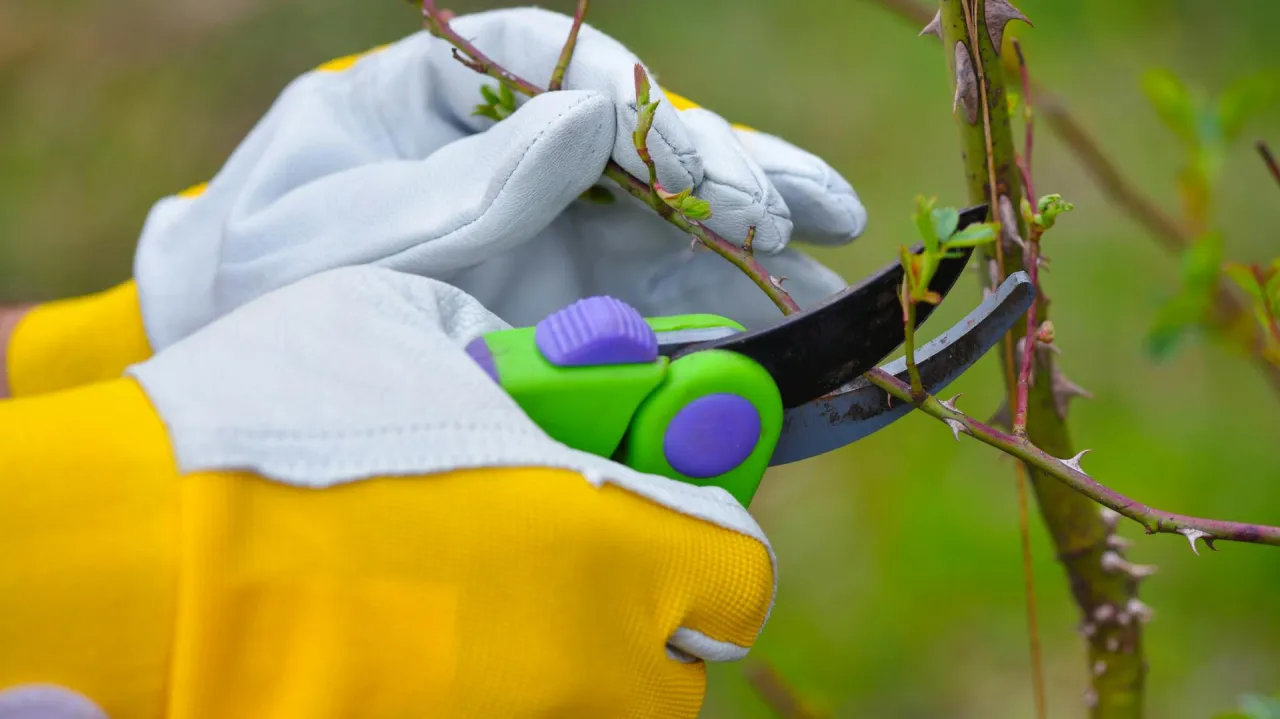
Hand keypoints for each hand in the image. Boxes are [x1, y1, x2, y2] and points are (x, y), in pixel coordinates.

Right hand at [124, 265, 775, 715]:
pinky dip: (495, 686)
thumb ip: (521, 357)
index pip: (739, 576)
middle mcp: (586, 670)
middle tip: (554, 540)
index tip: (658, 492)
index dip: (704, 527)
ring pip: (593, 704)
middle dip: (639, 598)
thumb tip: (562, 372)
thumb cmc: (275, 428)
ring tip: (470, 588)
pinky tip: (416, 636)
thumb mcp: (415, 330)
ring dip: (567, 649)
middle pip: (675, 661)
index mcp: (612, 551)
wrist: (126, 565)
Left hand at [133, 7, 866, 350]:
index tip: (691, 160)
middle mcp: (511, 151)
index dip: (636, 105)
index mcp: (437, 94)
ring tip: (835, 268)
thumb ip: (455, 188)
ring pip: (668, 223)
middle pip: (639, 141)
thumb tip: (589, 120)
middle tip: (810, 211)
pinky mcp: (566, 300)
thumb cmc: (258, 279)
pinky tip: (789, 331)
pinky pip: (656, 301)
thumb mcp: (329, 234)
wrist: (237, 365)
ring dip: (753, 246)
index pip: (554, 61)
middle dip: (729, 174)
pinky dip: (720, 319)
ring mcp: (547, 226)